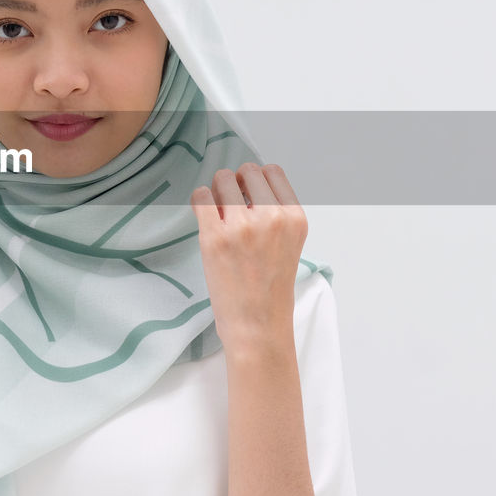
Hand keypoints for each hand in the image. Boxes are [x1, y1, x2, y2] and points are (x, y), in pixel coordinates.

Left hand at [190, 162, 307, 357]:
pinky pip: (201, 196)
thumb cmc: (271, 290)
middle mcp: (272, 217)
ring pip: (223, 178)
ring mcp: (242, 226)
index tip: (249, 195)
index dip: (257, 181)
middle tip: (231, 205)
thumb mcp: (288, 245)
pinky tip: (205, 215)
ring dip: (218, 190)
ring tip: (219, 213)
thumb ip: (275, 215)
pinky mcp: (215, 237)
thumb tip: (245, 187)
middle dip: (237, 183)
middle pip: (248, 170)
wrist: (258, 326)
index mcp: (294, 218)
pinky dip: (200, 200)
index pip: (273, 172)